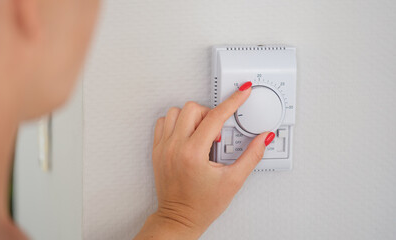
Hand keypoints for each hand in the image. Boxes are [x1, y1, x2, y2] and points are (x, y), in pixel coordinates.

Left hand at [134, 82, 274, 239]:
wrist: (179, 219)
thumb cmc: (202, 205)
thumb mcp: (233, 181)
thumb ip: (251, 156)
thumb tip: (263, 138)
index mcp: (194, 154)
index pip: (216, 117)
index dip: (233, 101)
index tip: (242, 92)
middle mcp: (175, 147)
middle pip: (193, 109)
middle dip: (210, 114)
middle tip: (217, 132)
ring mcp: (163, 148)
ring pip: (175, 112)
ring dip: (192, 116)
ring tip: (201, 133)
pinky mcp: (157, 151)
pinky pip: (163, 122)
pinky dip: (176, 122)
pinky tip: (186, 134)